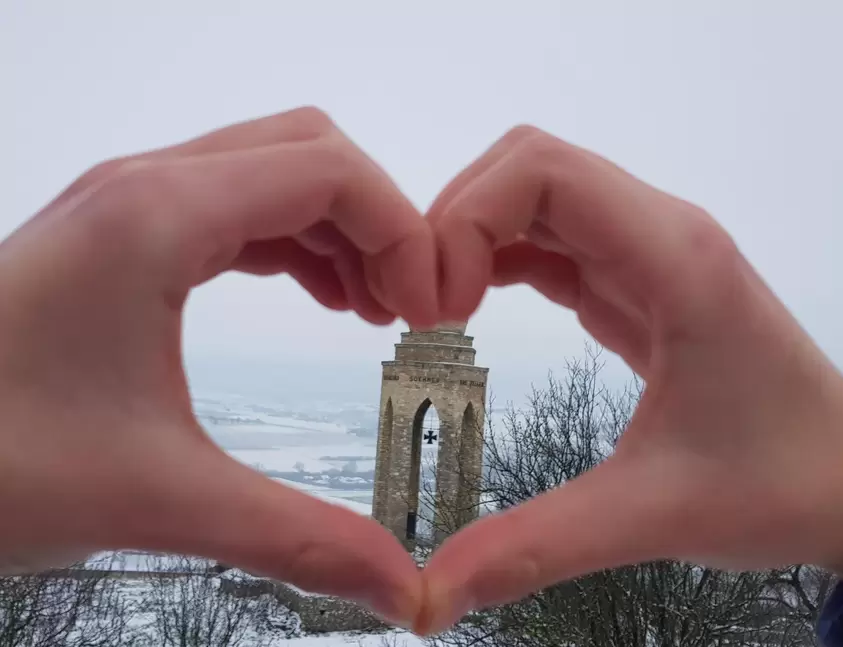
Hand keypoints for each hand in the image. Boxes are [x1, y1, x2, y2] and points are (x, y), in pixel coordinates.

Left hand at [0, 107, 436, 623]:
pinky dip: (293, 242)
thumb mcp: (160, 498)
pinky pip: (235, 208)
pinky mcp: (119, 235)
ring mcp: (128, 206)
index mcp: (159, 218)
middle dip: (379, 221)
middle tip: (409, 306)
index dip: (403, 230)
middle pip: (310, 153)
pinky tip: (318, 296)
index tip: (428, 308)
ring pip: (272, 173)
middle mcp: (145, 189)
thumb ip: (298, 539)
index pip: (330, 171)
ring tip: (374, 308)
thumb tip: (403, 588)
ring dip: (338, 229)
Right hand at [419, 126, 842, 633]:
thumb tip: (428, 595)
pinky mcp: (633, 281)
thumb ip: (537, 545)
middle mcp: (658, 234)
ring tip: (432, 311)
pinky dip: (495, 258)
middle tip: (421, 309)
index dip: (467, 217)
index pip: (544, 171)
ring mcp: (646, 253)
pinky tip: (467, 308)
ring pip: (534, 196)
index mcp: (673, 259)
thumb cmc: (778, 484)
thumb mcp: (653, 515)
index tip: (437, 308)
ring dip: (470, 237)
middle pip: (528, 168)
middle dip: (455, 222)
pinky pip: (548, 240)